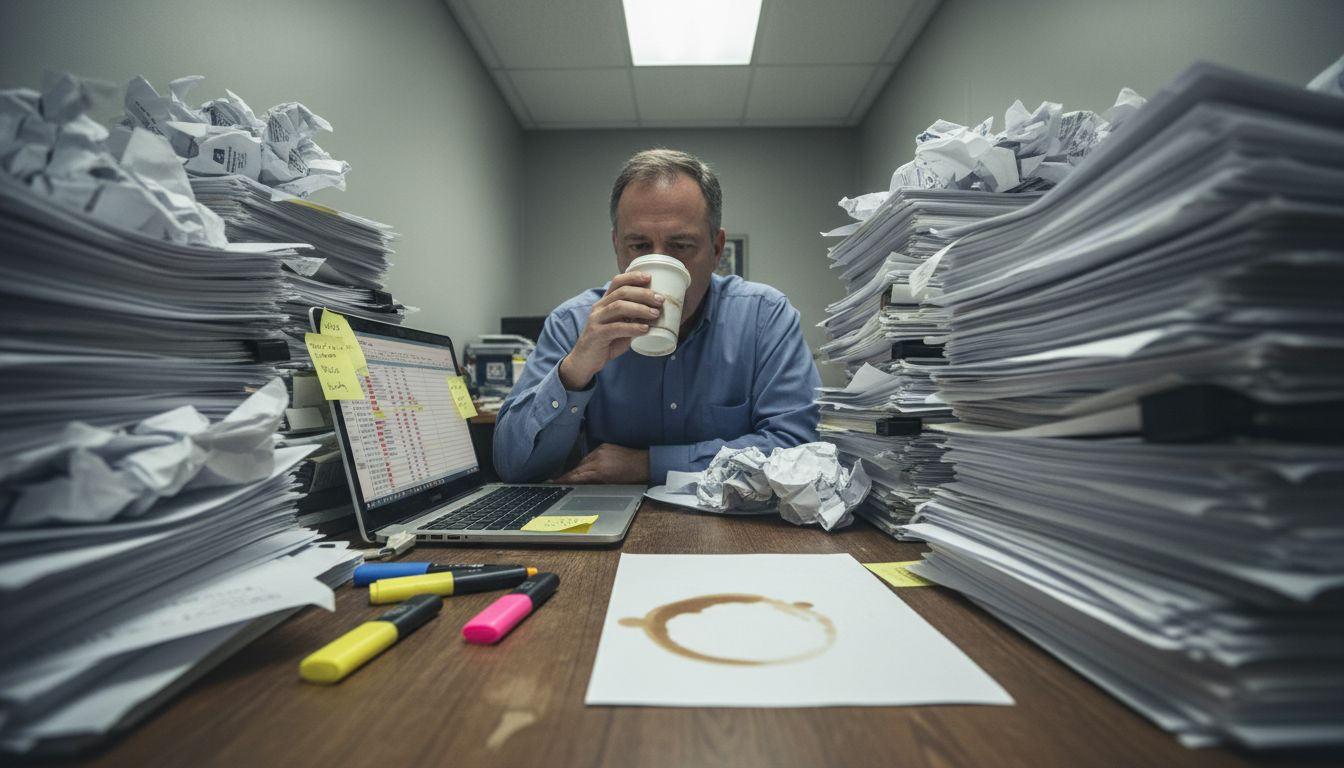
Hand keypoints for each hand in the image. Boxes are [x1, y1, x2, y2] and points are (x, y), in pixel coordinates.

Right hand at [553, 443, 649, 484]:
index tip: (553, 483)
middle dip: (568, 476)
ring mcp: (601, 450)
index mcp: (599, 470)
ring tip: (571, 477)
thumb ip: (593, 485)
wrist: (645, 464)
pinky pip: (590, 455)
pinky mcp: (604, 446)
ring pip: (582, 462)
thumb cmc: (631, 478)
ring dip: (577, 469)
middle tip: (556, 481)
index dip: (564, 480)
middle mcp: (598, 458)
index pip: (576, 476)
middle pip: (577, 468)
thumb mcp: (611, 486)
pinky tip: (585, 468)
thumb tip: (580, 486)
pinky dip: (586, 462)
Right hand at [559, 271, 664, 389]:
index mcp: (604, 303)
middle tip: (660, 300)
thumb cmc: (605, 343)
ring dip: (640, 309)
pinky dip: (632, 327)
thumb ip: (632, 320)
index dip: (633, 277)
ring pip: (618, 307)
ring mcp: (596, 320)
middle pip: (622, 292)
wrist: (584, 361)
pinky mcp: (596, 334)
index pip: (617, 282)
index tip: (650, 277)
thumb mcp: (620, 328)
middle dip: (643, 294)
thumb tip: (655, 314)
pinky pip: (616, 328)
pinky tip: (645, 329)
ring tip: (655, 314)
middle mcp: (599, 308)